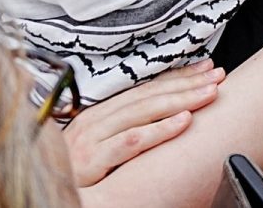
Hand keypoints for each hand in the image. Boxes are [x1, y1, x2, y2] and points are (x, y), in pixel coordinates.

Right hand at [64, 60, 224, 187]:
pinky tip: (183, 122)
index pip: (145, 88)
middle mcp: (96, 120)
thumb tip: (167, 116)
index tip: (206, 68)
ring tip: (209, 93)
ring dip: (180, 100)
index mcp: (100, 113)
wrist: (45, 195)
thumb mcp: (102, 145)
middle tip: (217, 75)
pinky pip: (131, 142)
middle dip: (186, 84)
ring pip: (143, 112)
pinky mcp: (91, 161)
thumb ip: (127, 130)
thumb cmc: (77, 174)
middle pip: (148, 95)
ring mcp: (92, 138)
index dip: (177, 76)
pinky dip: (159, 130)